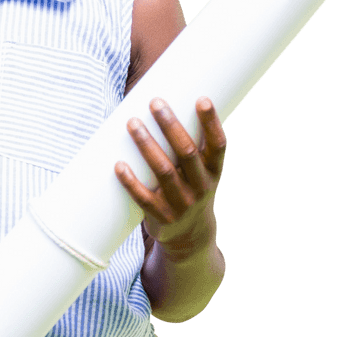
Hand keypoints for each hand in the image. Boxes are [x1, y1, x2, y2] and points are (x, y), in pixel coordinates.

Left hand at [114, 96, 226, 254]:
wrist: (190, 236)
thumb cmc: (190, 189)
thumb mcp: (201, 171)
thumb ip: (189, 144)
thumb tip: (164, 103)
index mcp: (214, 172)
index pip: (218, 145)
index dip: (211, 123)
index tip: (202, 99)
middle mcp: (202, 187)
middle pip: (187, 152)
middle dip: (170, 126)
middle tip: (155, 102)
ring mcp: (182, 204)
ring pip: (164, 171)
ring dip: (147, 145)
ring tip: (132, 123)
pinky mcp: (162, 217)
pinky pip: (144, 198)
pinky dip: (130, 182)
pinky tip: (118, 165)